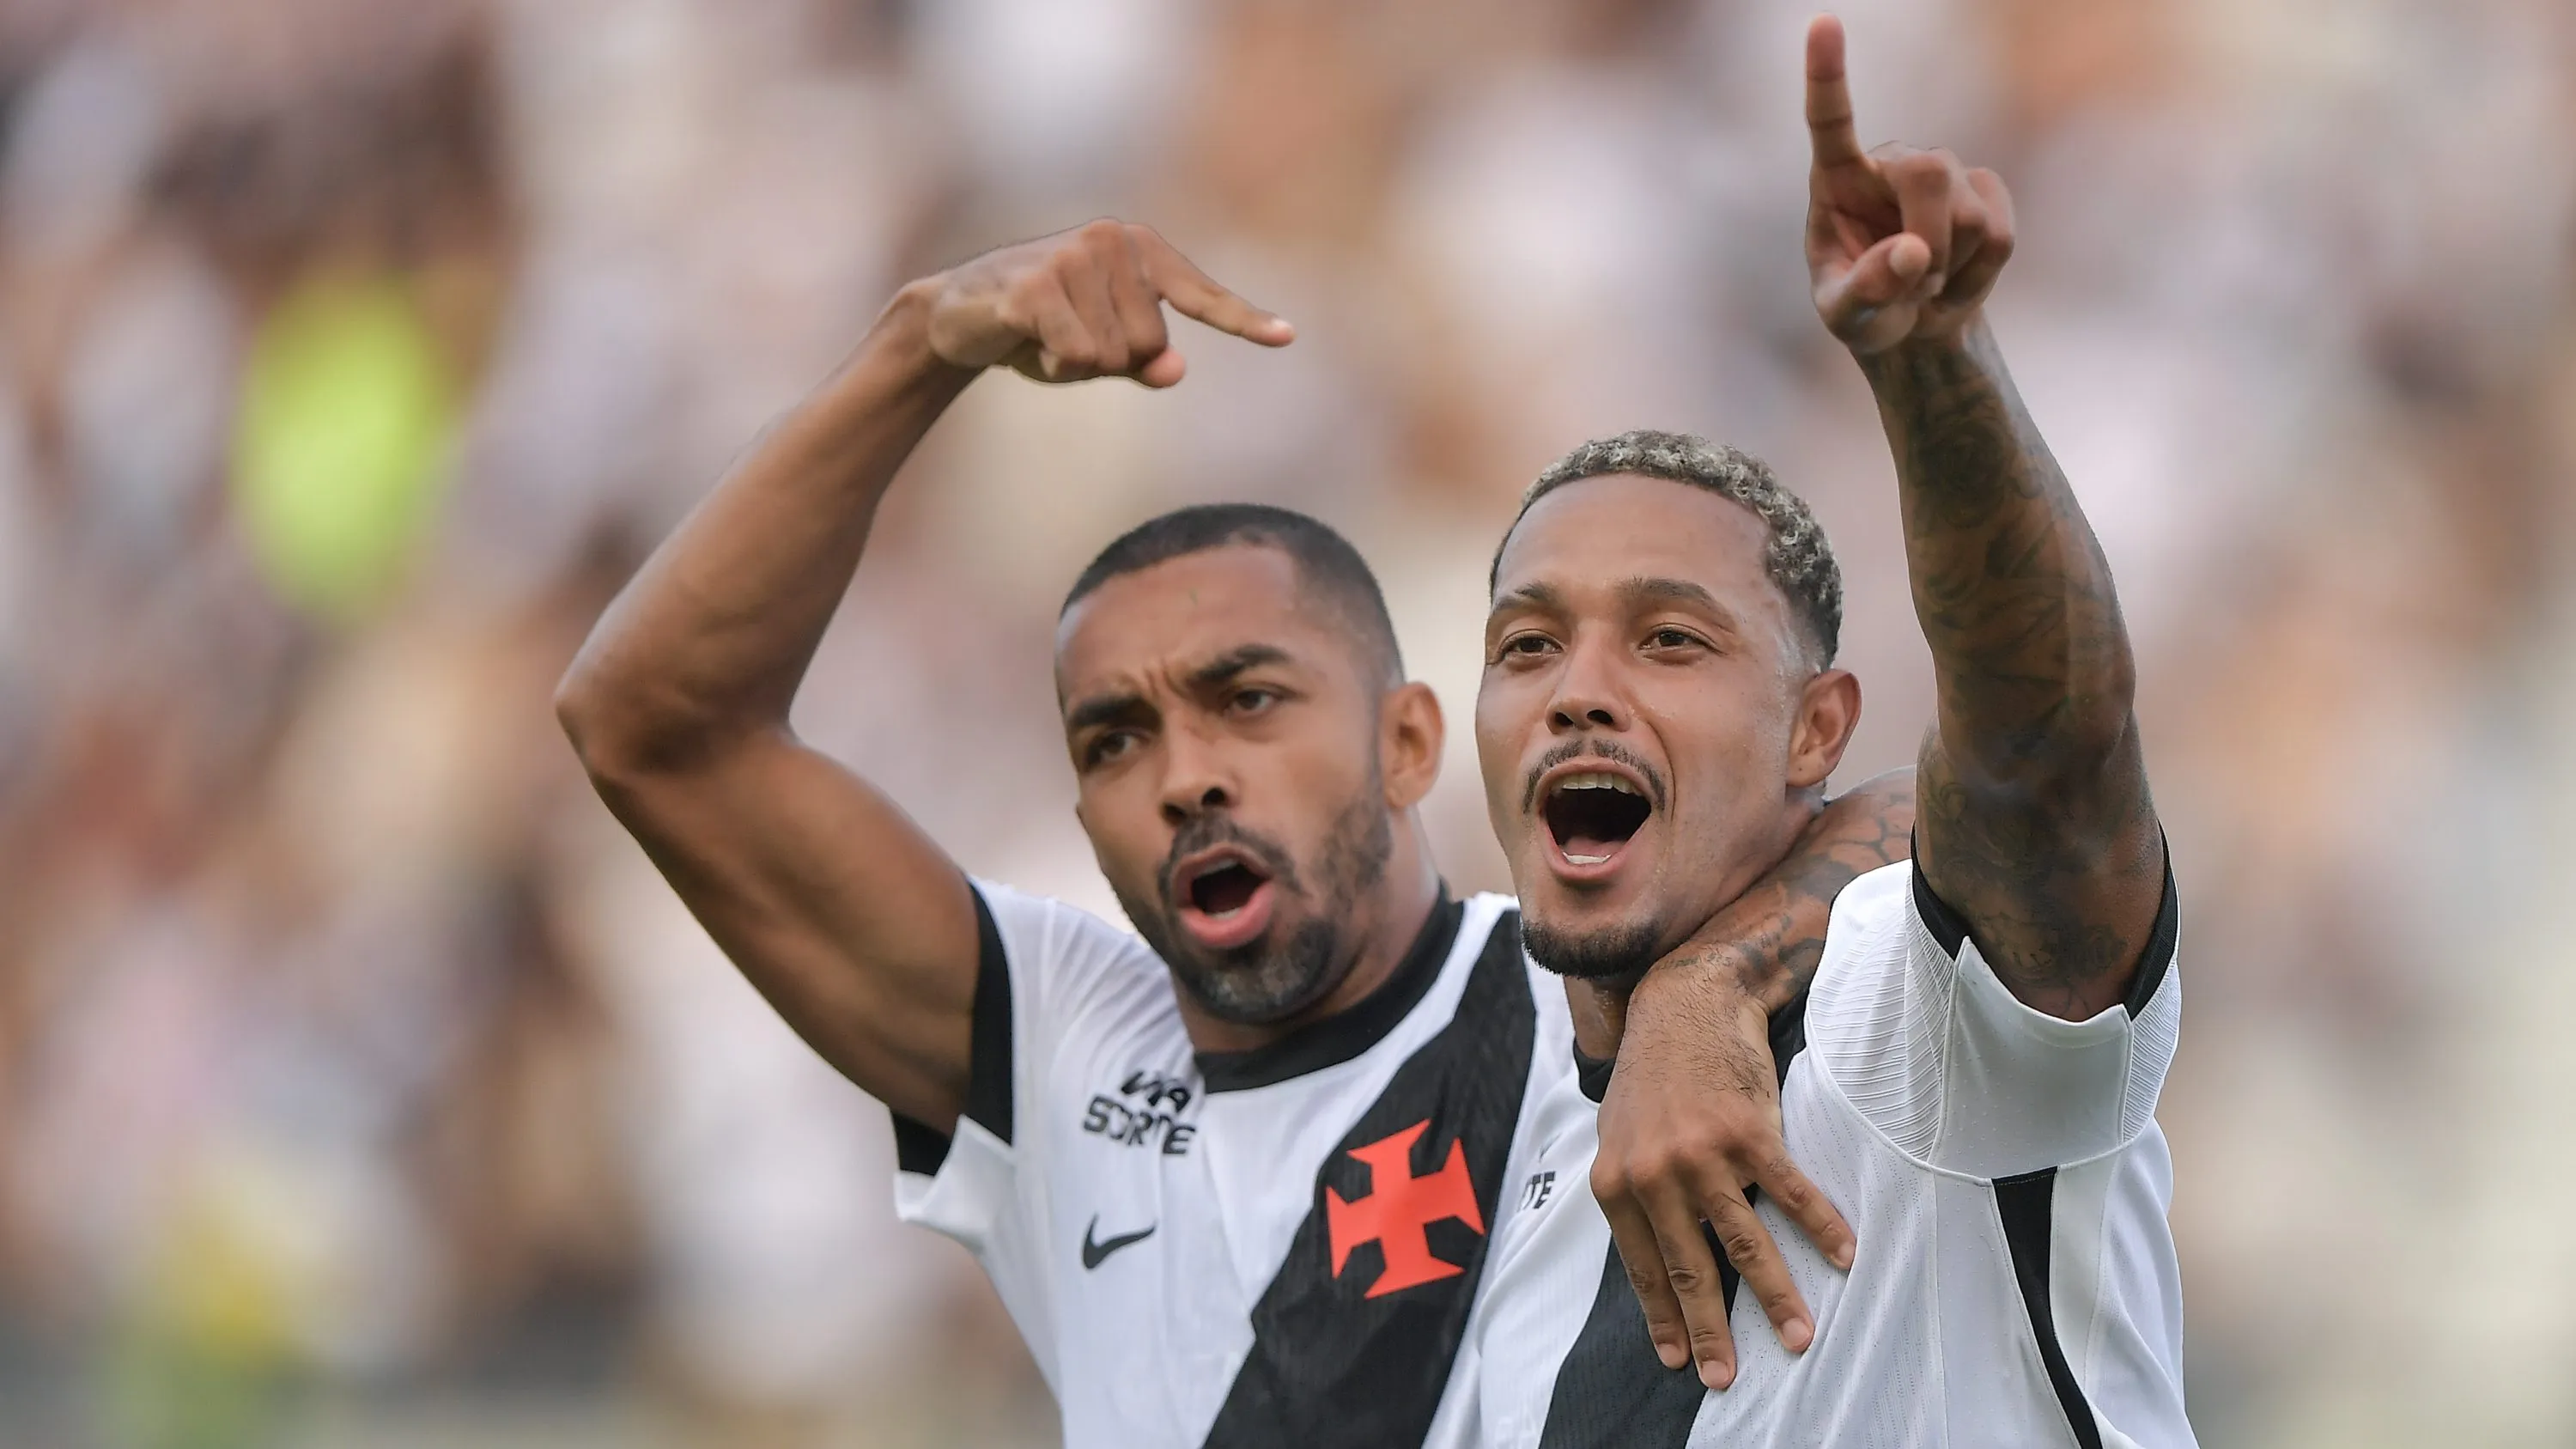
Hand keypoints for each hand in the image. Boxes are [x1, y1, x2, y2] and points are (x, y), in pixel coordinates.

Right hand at [924, 219, 1293, 386]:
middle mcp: (1113, 242)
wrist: (960, 313)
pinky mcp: (1036, 286)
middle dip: (1110, 360)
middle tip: (1065, 337)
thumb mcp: (1101, 349)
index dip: (1243, 320)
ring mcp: (1074, 258)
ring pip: (1113, 355)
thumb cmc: (1042, 327)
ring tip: (1044, 336)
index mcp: (1139, 249)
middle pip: (1150, 344)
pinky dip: (1053, 366)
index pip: (1201, 294)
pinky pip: (1077, 356)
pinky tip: (1025, 341)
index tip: (1288, 337)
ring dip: (1076, 364)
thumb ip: (1144, 360)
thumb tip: (1175, 368)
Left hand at [1592, 957, 1851, 1391]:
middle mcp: (1655, 1174)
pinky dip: (1822, 1228)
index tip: (1678, 1361)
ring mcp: (1703, 1154)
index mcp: (1616, 1182)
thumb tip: (1651, 1256)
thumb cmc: (1653, 1077)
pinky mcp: (1749, 1132)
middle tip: (1727, 1377)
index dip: (1663, 1317)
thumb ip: (1632, 1194)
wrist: (1684, 1004)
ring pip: (1745, 1242)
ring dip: (1776, 1295)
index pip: (1644, 1267)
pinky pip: (1792, 1193)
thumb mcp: (1620, 1138)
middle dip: (1712, 1329)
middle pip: (1691, 1267)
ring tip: (1799, 1336)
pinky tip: (1844, 1256)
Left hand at [1803, 15, 2016, 355]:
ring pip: (1970, 215)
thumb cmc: (1864, 312)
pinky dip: (1977, 277)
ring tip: (1924, 287)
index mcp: (1837, 179)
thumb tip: (1913, 253)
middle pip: (1930, 173)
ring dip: (1949, 271)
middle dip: (1930, 240)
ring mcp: (1945, 172)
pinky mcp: (1987, 192)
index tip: (1822, 24)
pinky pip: (2000, 237)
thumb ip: (1866, 289)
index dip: (1827, 75)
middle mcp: (1892, 161)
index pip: (1830, 121)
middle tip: (1913, 286)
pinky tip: (1955, 281)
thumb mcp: (1846, 316)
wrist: (1910, 327)